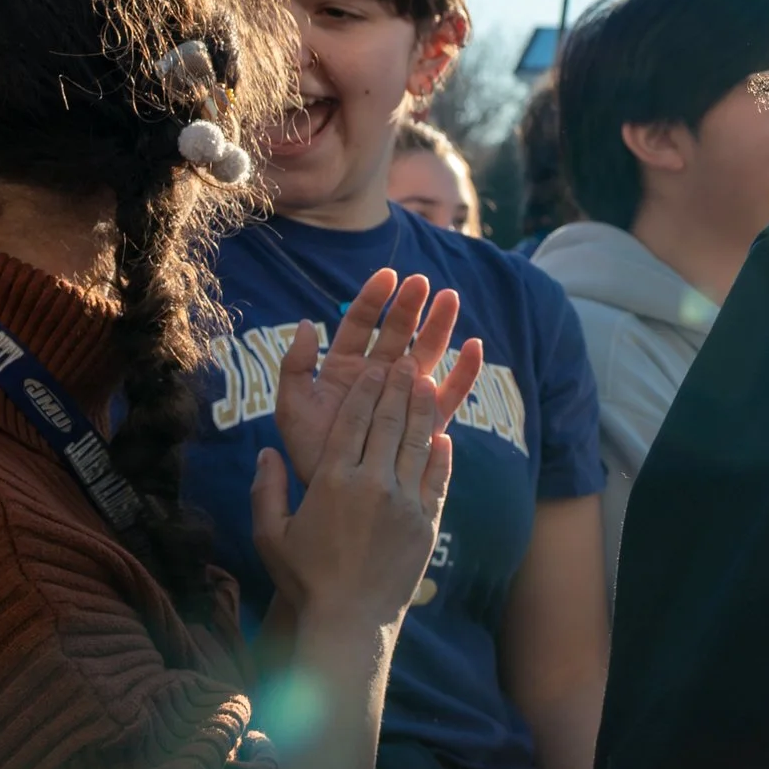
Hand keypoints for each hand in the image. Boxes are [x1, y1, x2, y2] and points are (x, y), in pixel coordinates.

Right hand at [252, 358, 450, 627]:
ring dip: (421, 411)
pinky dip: (441, 455)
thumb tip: (266, 451)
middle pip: (388, 423)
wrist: (349, 622)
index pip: (352, 423)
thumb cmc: (305, 579)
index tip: (374, 370)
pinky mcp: (428, 522)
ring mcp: (404, 501)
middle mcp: (372, 484)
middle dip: (397, 389)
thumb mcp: (271, 535)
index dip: (365, 392)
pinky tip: (444, 437)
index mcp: (332, 481)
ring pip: (416, 443)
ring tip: (425, 384)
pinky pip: (437, 479)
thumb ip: (267, 489)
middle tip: (404, 363)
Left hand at [272, 270, 481, 484]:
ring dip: (440, 326)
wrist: (334, 492)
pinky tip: (476, 347)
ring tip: (451, 299)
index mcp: (345, 367)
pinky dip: (465, 371)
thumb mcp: (292, 408)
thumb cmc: (310, 451)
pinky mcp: (427, 418)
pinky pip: (451, 391)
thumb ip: (295, 367)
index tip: (389, 275)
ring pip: (427, 352)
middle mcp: (379, 375)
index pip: (360, 323)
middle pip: (398, 332)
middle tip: (422, 283)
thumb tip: (308, 324)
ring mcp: (405, 395)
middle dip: (410, 306)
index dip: (374, 298)